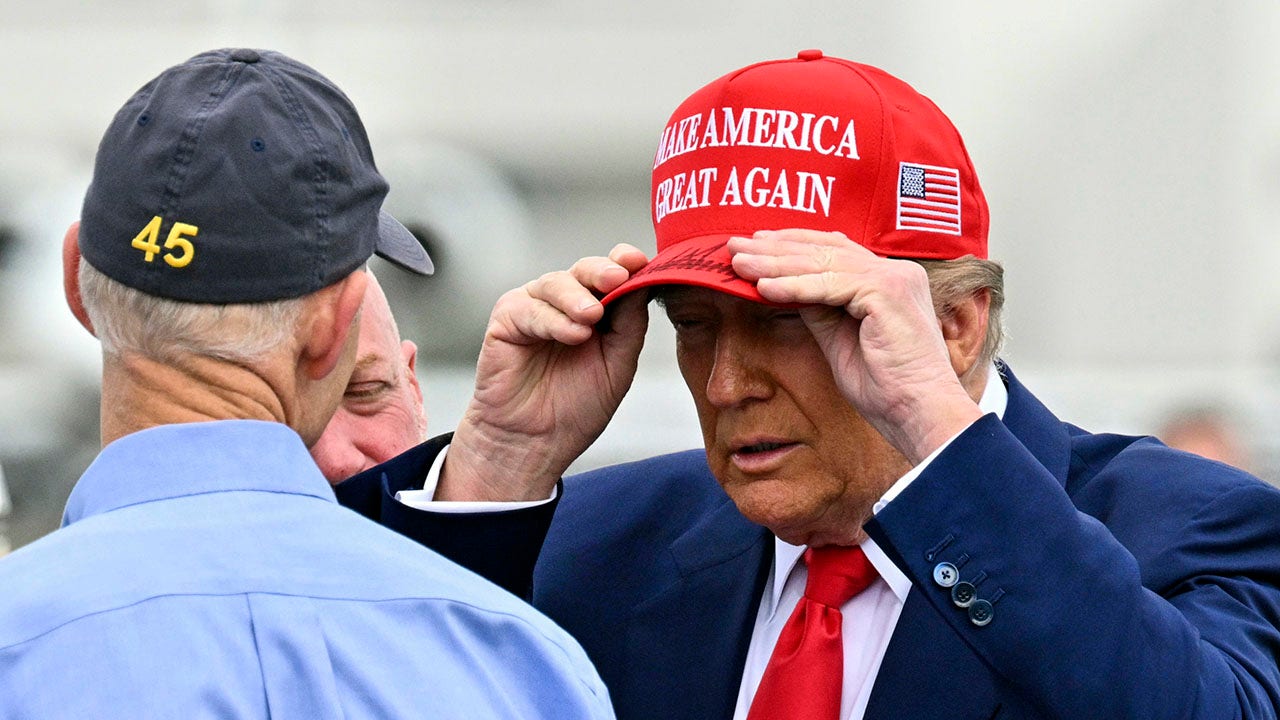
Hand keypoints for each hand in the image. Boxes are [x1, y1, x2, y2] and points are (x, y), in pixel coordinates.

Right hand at [439, 244, 650, 500]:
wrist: (536, 443)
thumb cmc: (574, 408)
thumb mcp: (618, 364)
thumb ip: (630, 324)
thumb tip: (645, 284)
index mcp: (596, 309)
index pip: (612, 275)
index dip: (625, 263)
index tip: (640, 262)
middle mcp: (565, 303)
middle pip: (585, 270)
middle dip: (602, 271)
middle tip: (617, 278)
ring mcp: (534, 308)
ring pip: (556, 283)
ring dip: (577, 297)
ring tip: (591, 317)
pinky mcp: (506, 320)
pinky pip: (529, 308)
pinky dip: (552, 319)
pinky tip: (570, 334)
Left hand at [728, 229, 981, 463]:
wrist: (918, 413)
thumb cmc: (885, 388)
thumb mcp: (840, 340)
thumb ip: (819, 310)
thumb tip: (786, 288)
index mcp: (889, 279)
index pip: (834, 250)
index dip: (792, 245)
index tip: (756, 244)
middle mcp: (895, 272)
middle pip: (825, 251)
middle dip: (775, 248)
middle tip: (734, 245)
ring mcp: (895, 279)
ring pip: (824, 263)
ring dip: (776, 263)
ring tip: (739, 264)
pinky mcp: (888, 293)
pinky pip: (831, 285)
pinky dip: (795, 286)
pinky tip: (765, 287)